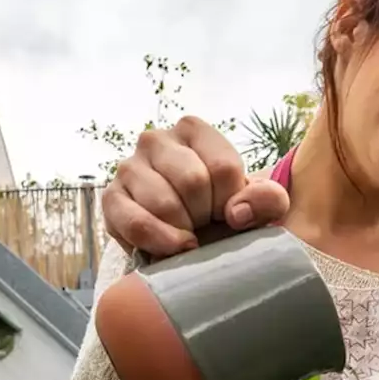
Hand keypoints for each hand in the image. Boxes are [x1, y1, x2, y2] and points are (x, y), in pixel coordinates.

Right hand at [102, 116, 290, 257]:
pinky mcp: (111, 199)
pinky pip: (135, 223)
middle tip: (206, 225)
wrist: (187, 234)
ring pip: (164, 203)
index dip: (232, 201)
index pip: (223, 166)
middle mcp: (155, 139)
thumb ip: (267, 200)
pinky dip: (159, 242)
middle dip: (206, 215)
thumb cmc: (222, 212)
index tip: (229, 214)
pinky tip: (173, 249)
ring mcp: (129, 167)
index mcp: (192, 130)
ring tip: (188, 234)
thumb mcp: (256, 204)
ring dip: (183, 230)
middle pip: (193, 182)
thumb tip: (236, 212)